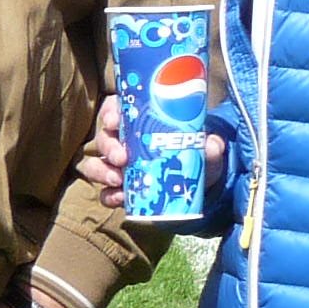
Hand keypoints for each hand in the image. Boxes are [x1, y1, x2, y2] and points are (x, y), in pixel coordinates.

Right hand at [77, 92, 225, 209]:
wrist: (198, 182)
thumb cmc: (196, 153)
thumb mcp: (206, 146)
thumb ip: (210, 145)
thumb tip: (212, 145)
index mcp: (138, 121)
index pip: (115, 109)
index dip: (109, 113)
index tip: (114, 122)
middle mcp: (123, 141)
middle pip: (104, 137)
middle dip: (109, 146)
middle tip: (122, 158)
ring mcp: (119, 167)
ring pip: (96, 164)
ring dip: (102, 171)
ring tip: (118, 180)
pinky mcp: (120, 189)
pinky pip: (105, 192)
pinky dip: (109, 195)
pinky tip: (120, 198)